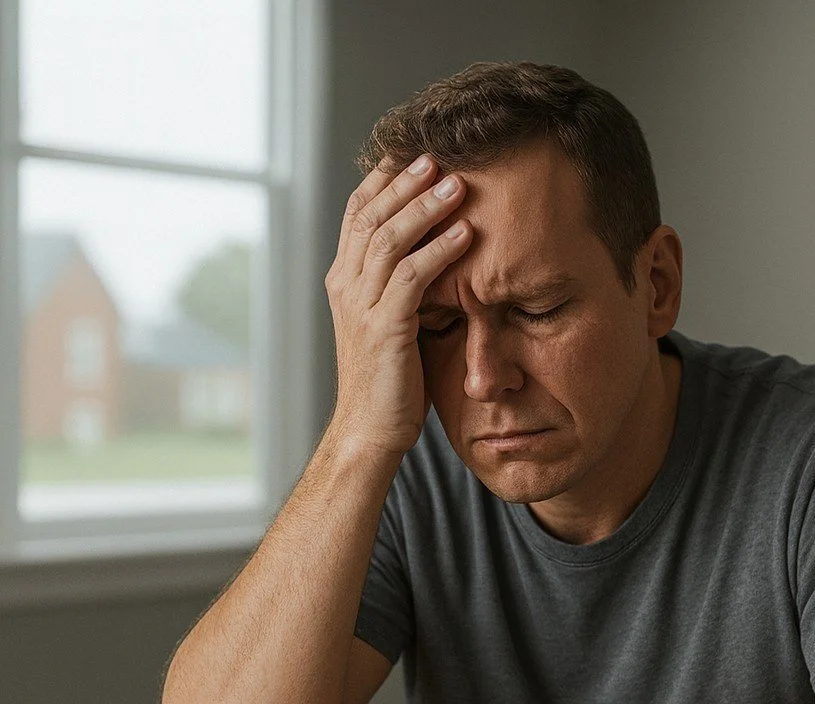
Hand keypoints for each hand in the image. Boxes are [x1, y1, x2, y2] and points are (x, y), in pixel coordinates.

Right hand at [324, 155, 471, 455]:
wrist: (368, 431)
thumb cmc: (388, 382)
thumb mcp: (389, 324)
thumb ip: (401, 289)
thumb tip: (437, 259)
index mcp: (344, 281)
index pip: (358, 216)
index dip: (383, 181)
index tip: (413, 155)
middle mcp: (346, 286)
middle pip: (371, 216)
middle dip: (404, 182)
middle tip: (436, 155)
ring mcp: (361, 307)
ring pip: (389, 240)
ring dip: (424, 207)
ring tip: (457, 182)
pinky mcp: (385, 329)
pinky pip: (413, 277)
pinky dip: (440, 251)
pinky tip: (465, 234)